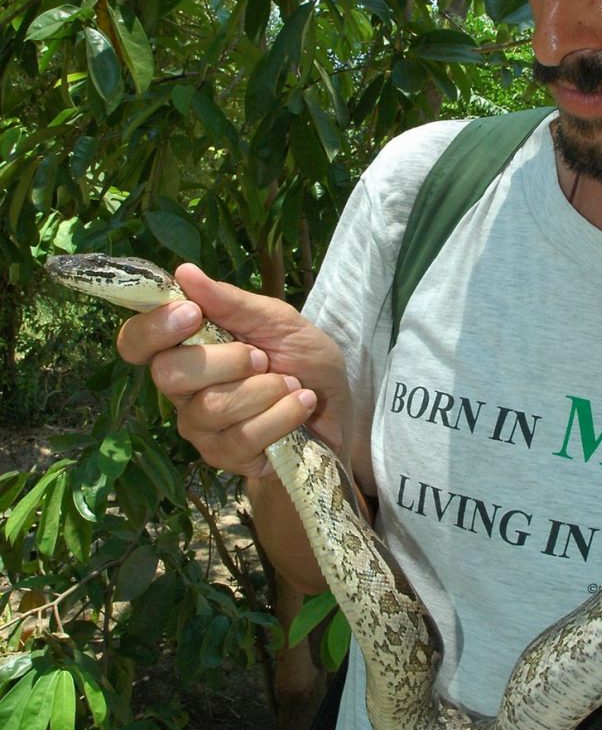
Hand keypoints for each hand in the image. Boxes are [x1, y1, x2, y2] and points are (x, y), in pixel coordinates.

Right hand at [116, 264, 350, 479]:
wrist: (339, 409)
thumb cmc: (303, 360)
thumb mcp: (277, 320)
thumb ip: (231, 301)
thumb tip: (184, 272)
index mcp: (185, 348)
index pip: (135, 341)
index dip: (154, 328)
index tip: (193, 314)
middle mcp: (183, 390)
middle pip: (168, 374)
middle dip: (226, 360)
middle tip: (262, 357)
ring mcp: (201, 427)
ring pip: (211, 407)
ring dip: (264, 390)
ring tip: (291, 383)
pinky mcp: (225, 457)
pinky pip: (242, 437)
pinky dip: (281, 415)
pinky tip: (300, 404)